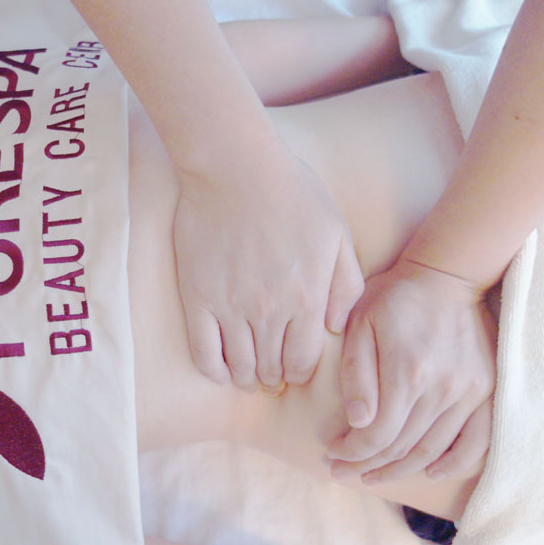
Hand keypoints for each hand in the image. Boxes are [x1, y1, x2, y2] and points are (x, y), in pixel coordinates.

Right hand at [173, 143, 362, 390]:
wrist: (236, 166)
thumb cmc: (292, 193)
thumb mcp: (336, 234)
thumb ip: (345, 285)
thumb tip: (336, 326)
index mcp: (306, 297)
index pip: (303, 360)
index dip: (299, 373)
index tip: (294, 370)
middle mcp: (269, 309)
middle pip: (271, 367)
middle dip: (274, 376)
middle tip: (271, 373)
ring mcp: (230, 305)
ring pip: (238, 365)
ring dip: (246, 377)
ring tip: (248, 375)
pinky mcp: (198, 296)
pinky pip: (203, 351)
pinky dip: (213, 370)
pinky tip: (221, 371)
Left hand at [327, 258, 496, 483]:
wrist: (447, 277)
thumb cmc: (393, 298)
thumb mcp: (360, 324)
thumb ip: (357, 375)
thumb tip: (358, 422)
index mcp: (407, 371)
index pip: (377, 434)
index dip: (351, 451)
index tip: (331, 453)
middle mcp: (442, 388)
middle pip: (401, 447)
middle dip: (367, 465)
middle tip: (342, 471)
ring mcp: (470, 392)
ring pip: (432, 450)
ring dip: (400, 470)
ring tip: (373, 476)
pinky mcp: (487, 391)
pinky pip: (476, 442)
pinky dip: (453, 464)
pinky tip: (429, 472)